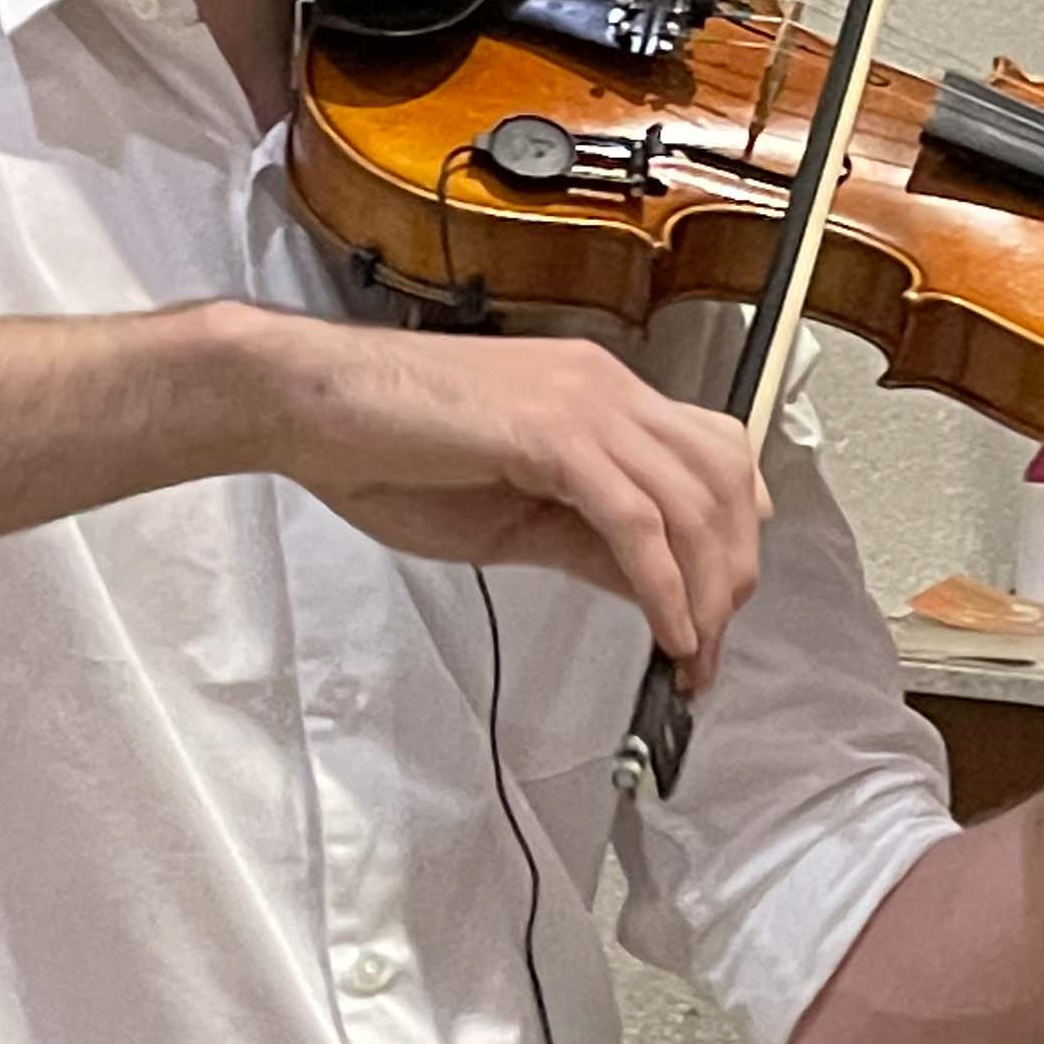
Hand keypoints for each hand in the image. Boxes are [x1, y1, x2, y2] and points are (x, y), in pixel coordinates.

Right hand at [252, 318, 770, 687]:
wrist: (311, 406)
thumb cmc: (390, 451)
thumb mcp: (513, 515)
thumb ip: (588, 542)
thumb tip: (653, 586)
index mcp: (600, 396)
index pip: (712, 455)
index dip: (733, 535)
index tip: (717, 611)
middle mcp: (607, 388)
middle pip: (724, 478)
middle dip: (732, 573)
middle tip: (713, 650)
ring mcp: (584, 404)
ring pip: (694, 500)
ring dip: (707, 590)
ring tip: (694, 655)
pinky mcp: (552, 434)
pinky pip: (636, 520)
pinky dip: (664, 586)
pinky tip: (667, 633)